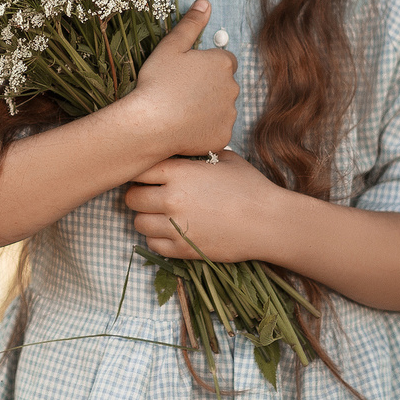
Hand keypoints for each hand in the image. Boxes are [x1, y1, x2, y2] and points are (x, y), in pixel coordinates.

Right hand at [123, 0, 238, 161]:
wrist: (151, 124)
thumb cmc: (157, 82)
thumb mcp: (171, 46)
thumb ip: (191, 24)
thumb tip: (205, 3)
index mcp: (222, 63)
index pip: (224, 60)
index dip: (205, 66)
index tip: (187, 74)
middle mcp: (233, 87)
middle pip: (225, 84)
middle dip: (209, 87)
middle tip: (181, 92)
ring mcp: (230, 114)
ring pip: (222, 108)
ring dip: (208, 108)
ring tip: (180, 111)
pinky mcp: (224, 136)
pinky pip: (217, 130)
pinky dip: (205, 129)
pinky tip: (185, 127)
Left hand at [124, 151, 284, 263]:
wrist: (268, 222)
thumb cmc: (250, 186)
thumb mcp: (224, 159)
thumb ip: (197, 156)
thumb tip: (184, 151)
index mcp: (179, 172)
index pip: (138, 170)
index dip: (140, 173)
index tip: (147, 176)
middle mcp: (171, 198)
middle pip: (131, 198)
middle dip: (139, 196)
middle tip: (151, 196)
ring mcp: (174, 226)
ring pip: (138, 223)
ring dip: (146, 218)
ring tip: (160, 215)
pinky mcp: (183, 249)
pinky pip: (152, 245)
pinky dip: (157, 239)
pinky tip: (170, 232)